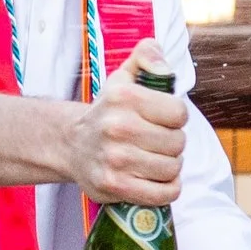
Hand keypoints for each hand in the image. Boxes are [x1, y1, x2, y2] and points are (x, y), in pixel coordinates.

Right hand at [55, 38, 184, 205]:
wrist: (71, 144)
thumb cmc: (108, 111)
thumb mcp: (123, 77)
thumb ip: (147, 57)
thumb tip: (164, 65)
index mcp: (123, 96)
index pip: (179, 112)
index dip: (176, 117)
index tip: (164, 119)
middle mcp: (118, 127)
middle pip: (178, 143)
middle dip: (173, 143)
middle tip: (157, 141)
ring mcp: (115, 159)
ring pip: (173, 168)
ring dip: (170, 166)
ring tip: (154, 158)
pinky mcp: (114, 185)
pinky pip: (163, 192)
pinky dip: (167, 188)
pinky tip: (157, 179)